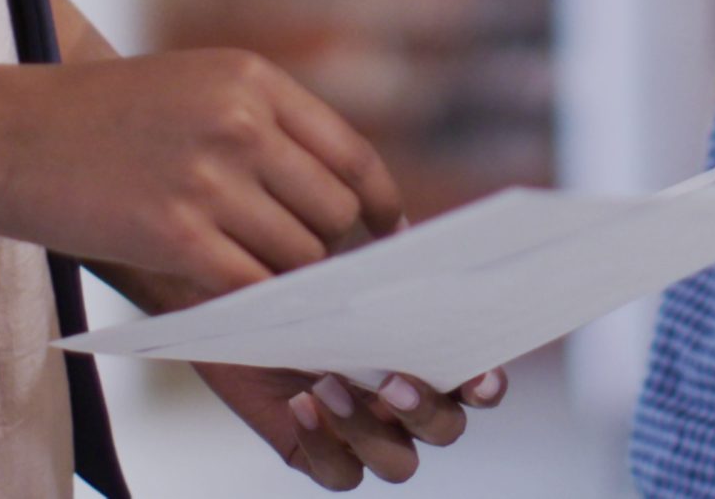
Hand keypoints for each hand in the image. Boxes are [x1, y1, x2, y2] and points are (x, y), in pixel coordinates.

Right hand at [0, 48, 402, 298]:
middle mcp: (242, 122)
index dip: (378, 207)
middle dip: (328, 251)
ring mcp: (210, 178)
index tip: (386, 236)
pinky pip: (251, 287)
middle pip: (333, 213)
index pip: (352, 156)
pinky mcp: (176, 233)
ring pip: (298, 255)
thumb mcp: (194, 89)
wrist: (1, 134)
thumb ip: (266, 130)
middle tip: (309, 274)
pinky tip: (240, 307)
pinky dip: (256, 306)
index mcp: (254, 79)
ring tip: (257, 282)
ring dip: (286, 281)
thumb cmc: (96, 119)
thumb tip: (342, 199)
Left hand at [95, 264, 508, 489]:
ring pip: (399, 462)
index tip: (479, 374)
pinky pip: (341, 474)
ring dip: (373, 432)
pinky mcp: (318, 452)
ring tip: (331, 385)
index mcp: (429, 357)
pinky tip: (302, 402)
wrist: (226, 291)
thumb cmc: (297, 272)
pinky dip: (326, 445)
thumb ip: (387, 264)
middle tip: (393, 378)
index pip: (479, 383)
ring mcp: (365, 433)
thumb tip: (408, 241)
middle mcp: (404, 402)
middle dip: (425, 409)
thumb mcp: (344, 262)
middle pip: (445, 428)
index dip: (488, 385)